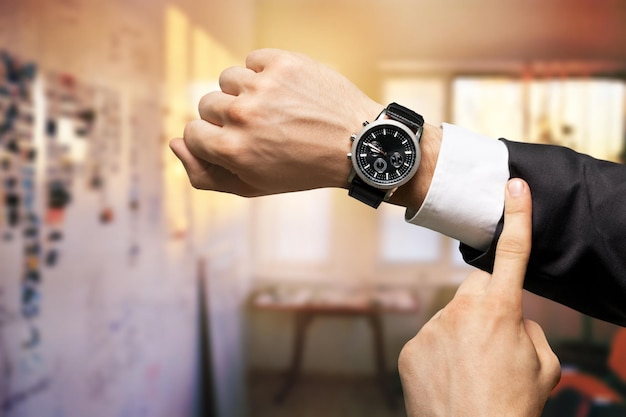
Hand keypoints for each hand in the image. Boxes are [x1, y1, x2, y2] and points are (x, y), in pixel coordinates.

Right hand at [170, 48, 382, 196]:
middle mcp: (242, 116)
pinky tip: (286, 91)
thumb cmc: (303, 169)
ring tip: (275, 108)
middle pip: (207, 104)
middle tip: (263, 128)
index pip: (192, 132)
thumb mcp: (253, 186)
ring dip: (246, 93)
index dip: (213, 139)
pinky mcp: (283, 62)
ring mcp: (263, 86)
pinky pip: (253, 60)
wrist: (357, 144)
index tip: (237, 142)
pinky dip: (265, 73)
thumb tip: (174, 144)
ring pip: (229, 79)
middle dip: (229, 117)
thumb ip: (205, 174)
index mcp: (232, 150)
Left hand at [398, 179, 560, 416]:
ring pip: (453, 317)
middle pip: (477, 289)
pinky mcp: (411, 347)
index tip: (514, 187)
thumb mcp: (543, 367)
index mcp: (501, 311)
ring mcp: (431, 329)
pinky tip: (450, 377)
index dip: (517, 218)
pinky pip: (431, 339)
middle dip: (488, 302)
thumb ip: (527, 329)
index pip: (512, 254)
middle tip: (494, 339)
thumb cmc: (512, 406)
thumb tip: (510, 318)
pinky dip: (441, 353)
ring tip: (472, 370)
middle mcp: (461, 312)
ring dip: (463, 334)